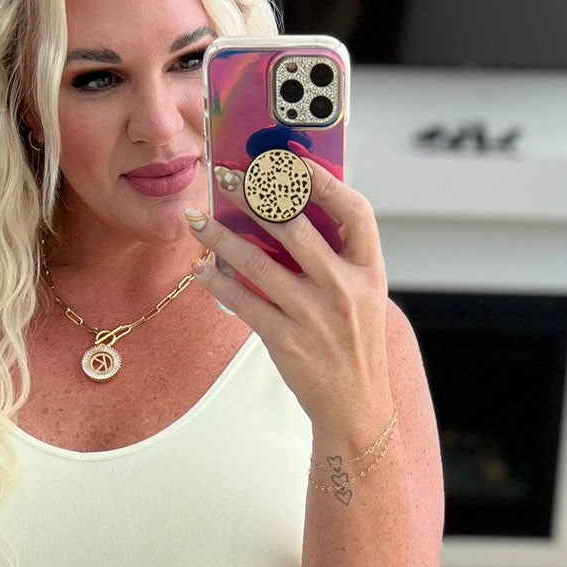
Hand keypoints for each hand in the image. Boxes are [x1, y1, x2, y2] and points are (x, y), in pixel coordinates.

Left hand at [185, 155, 393, 437]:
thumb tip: (283, 217)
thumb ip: (335, 259)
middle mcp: (343, 288)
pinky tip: (202, 268)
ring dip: (220, 237)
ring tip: (197, 219)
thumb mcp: (362, 297)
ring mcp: (313, 315)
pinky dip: (218, 282)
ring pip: (257, 262)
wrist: (356, 406)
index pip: (354, 211)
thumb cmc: (353, 344)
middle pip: (294, 227)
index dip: (323, 181)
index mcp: (369, 271)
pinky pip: (243, 301)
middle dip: (254, 195)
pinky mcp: (286, 339)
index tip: (290, 160)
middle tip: (225, 176)